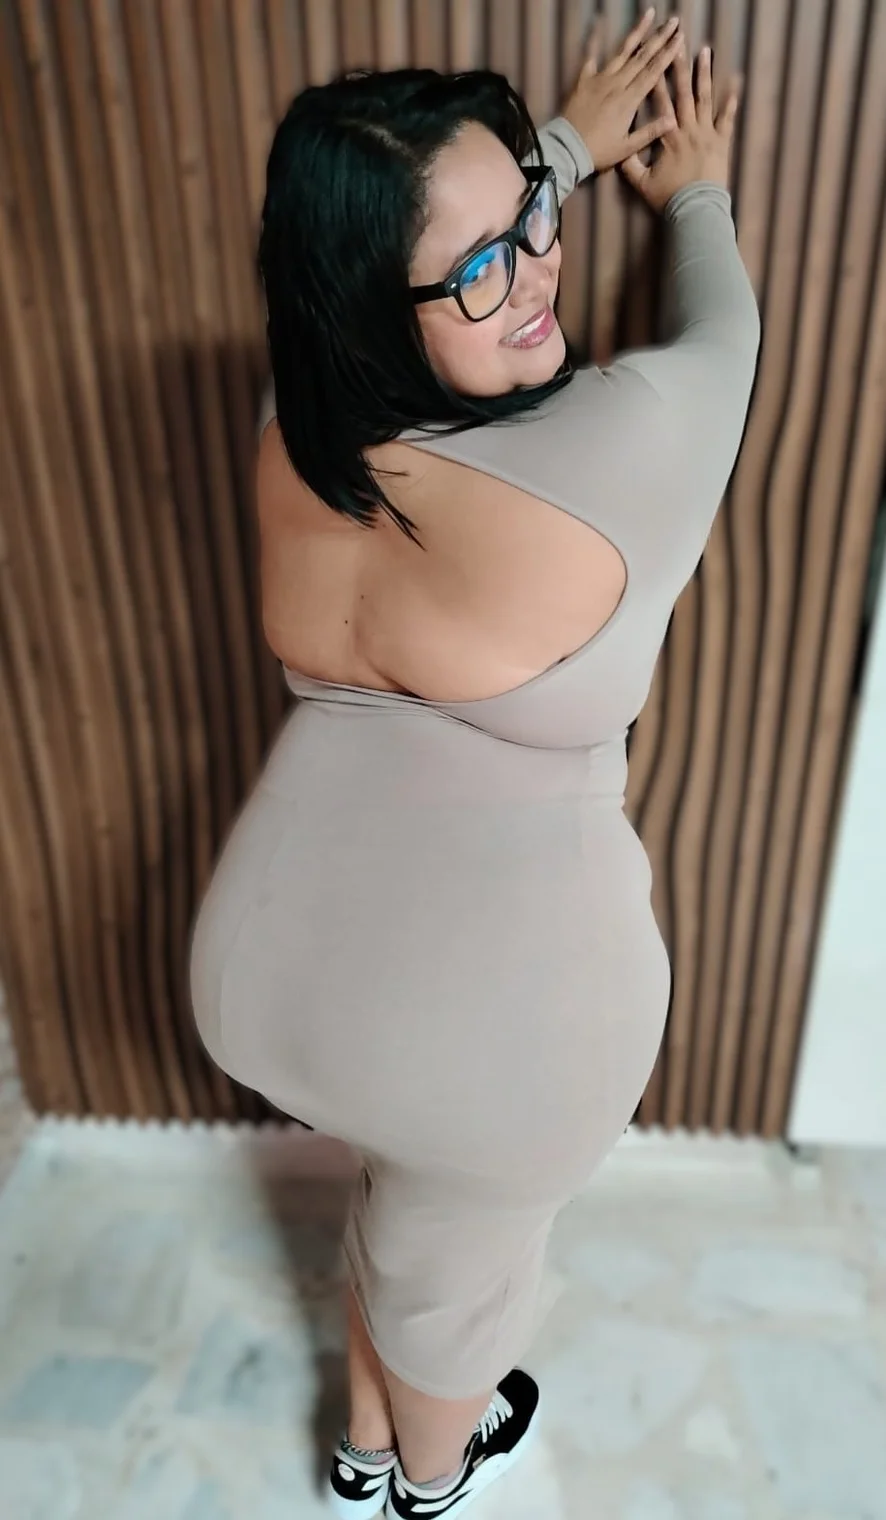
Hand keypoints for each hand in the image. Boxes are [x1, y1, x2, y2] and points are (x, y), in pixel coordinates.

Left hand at [560, 9, 681, 173]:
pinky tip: (598, 21)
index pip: (653, 72)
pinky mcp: (584, 80)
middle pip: (642, 57)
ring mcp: (600, 79)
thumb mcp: (627, 147)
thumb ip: (650, 132)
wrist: (567, 149)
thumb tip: (673, 120)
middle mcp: (617, 84)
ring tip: (650, 14)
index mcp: (629, 100)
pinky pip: (590, 56)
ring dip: (637, 32)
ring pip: (622, 52)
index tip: (680, 38)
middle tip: (674, 21)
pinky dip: (594, 39)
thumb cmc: (599, 151)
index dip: (668, 54)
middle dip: (660, 37)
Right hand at [622, 44, 740, 211]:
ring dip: (704, 74)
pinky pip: (727, 119)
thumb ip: (630, 167)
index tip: (653, 64)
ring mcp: (707, 134)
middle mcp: (688, 130)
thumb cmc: (669, 198)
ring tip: (705, 52)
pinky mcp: (721, 143)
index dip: (656, 83)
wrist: (697, 209)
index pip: (660, 104)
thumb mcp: (643, 184)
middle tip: (678, 46)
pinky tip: (734, 85)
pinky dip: (730, 103)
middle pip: (683, 93)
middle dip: (679, 68)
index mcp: (668, 137)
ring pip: (705, 98)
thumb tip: (619, 152)